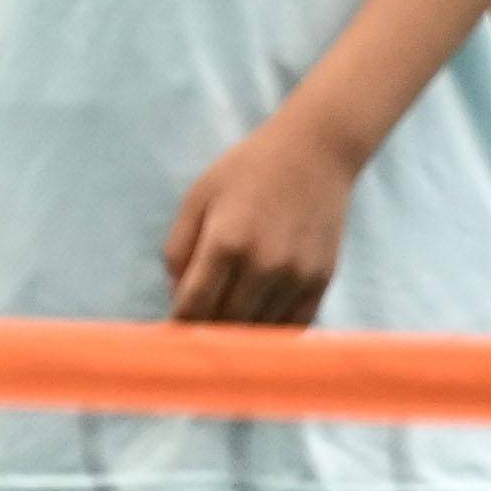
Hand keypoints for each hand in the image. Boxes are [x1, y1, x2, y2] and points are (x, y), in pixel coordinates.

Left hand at [164, 113, 367, 327]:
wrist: (316, 151)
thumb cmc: (249, 170)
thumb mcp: (198, 197)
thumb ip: (178, 249)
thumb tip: (177, 298)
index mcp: (226, 242)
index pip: (193, 307)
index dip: (176, 328)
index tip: (169, 337)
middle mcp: (263, 265)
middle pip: (224, 325)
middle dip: (203, 335)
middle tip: (192, 338)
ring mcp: (295, 275)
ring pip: (258, 331)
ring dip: (237, 337)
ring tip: (223, 333)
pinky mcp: (321, 280)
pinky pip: (292, 327)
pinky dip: (271, 334)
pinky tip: (257, 327)